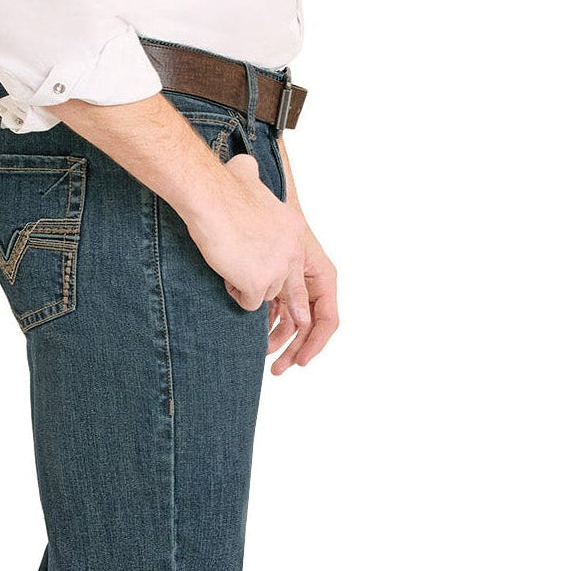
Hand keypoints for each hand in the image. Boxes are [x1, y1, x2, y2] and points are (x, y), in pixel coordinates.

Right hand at [184, 153, 311, 333]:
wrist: (211, 197)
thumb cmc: (223, 184)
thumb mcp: (249, 174)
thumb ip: (254, 178)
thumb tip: (245, 166)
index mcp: (295, 228)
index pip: (293, 262)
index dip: (275, 268)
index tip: (262, 269)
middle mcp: (293, 250)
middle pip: (282, 283)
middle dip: (263, 279)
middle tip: (243, 270)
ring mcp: (278, 269)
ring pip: (266, 295)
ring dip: (247, 285)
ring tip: (230, 264)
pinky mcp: (259, 283)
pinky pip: (250, 303)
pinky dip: (236, 293)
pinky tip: (226, 274)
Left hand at [267, 222, 338, 373]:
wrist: (244, 199)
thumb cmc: (268, 221)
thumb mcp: (286, 258)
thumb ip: (295, 291)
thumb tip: (302, 322)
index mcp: (321, 276)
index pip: (326, 318)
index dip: (315, 343)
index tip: (300, 361)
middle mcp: (310, 283)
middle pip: (308, 326)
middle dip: (294, 349)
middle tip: (277, 370)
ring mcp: (293, 285)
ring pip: (290, 322)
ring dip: (277, 340)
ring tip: (261, 356)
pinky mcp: (274, 285)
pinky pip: (275, 311)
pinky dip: (266, 325)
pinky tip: (254, 337)